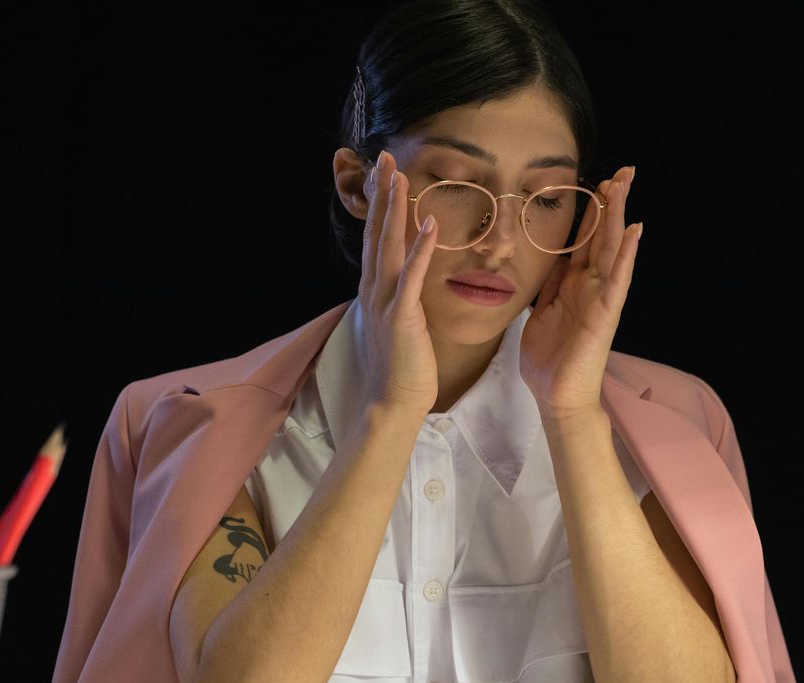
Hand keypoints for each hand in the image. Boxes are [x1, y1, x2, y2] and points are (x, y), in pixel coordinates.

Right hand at [356, 149, 441, 417]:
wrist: (390, 403)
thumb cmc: (400, 367)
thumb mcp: (396, 322)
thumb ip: (397, 297)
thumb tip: (402, 280)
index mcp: (374, 290)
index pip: (375, 238)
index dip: (379, 204)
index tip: (384, 174)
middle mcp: (374, 290)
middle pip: (376, 232)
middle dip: (381, 194)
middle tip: (384, 158)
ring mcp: (385, 302)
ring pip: (388, 246)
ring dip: (394, 210)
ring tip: (399, 176)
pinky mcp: (401, 317)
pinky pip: (411, 277)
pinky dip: (419, 249)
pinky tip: (429, 223)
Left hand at [520, 165, 641, 421]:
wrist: (556, 396)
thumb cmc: (550, 360)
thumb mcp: (541, 313)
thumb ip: (549, 287)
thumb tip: (550, 262)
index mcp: (574, 285)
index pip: (585, 240)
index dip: (592, 212)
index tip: (597, 184)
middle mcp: (591, 286)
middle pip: (603, 236)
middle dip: (612, 203)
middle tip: (623, 170)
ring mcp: (601, 298)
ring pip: (611, 249)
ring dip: (618, 216)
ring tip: (624, 185)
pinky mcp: (605, 313)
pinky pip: (617, 279)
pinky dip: (626, 254)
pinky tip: (635, 231)